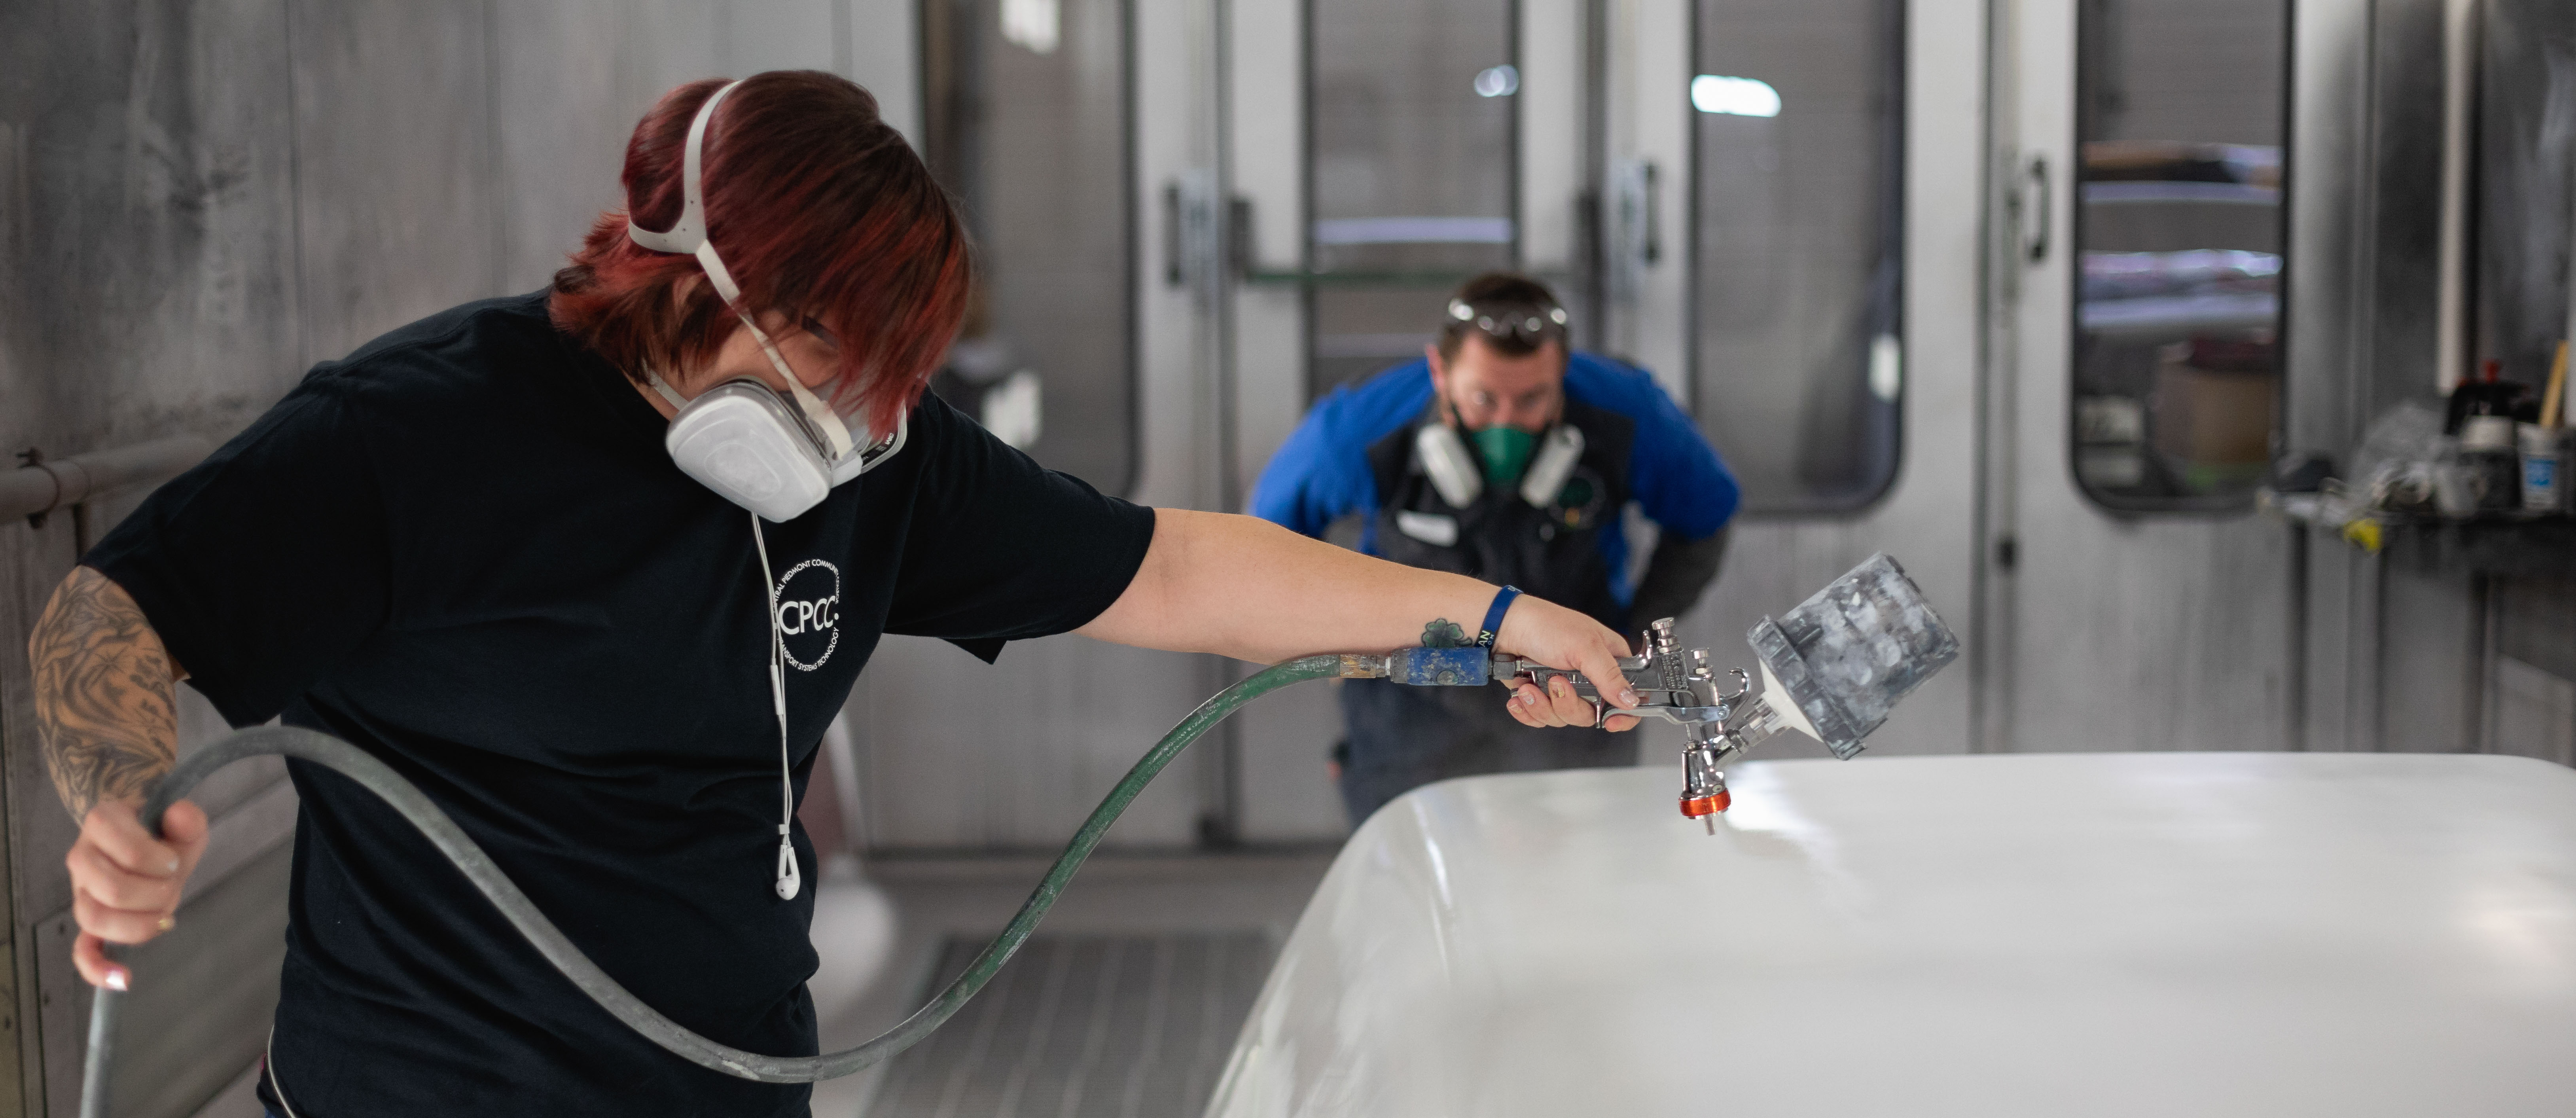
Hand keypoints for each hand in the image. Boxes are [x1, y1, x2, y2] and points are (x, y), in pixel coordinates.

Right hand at [67, 798, 208, 989]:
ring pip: (94, 919)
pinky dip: (98, 967)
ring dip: (139, 924)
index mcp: (102, 824)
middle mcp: (82, 857)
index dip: (157, 860)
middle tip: (171, 886)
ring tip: (164, 916)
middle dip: (154, 895)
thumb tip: (180, 814)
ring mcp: (82, 891)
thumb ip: (187, 818)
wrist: (145, 837)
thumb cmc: (163, 832)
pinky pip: (82, 949)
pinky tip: (122, 979)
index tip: (173, 861)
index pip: (125, 850)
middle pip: (112, 891)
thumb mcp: (182, 821)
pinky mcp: (91, 919)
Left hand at [1492, 595, 1639, 731]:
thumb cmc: (1545, 625)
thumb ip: (1610, 676)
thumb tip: (1631, 700)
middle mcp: (1589, 678)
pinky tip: (1521, 694)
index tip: (1610, 721)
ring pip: (1564, 718)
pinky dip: (1528, 710)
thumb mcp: (1584, 646)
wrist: (1504, 628)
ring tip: (1529, 685)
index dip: (1624, 714)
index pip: (1629, 697)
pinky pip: (1541, 719)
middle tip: (1555, 683)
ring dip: (1543, 705)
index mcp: (1609, 661)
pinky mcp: (1542, 697)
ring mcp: (1565, 689)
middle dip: (1568, 704)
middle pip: (1591, 715)